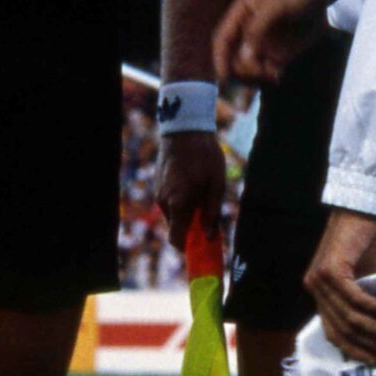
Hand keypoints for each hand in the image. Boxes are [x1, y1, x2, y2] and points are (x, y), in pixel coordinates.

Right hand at [155, 128, 225, 245]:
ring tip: (203, 192)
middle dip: (191, 226)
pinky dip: (181, 200)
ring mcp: (158, 191)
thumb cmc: (204, 156)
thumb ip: (212, 213)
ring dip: (187, 211)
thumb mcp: (216, 184)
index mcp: (178, 204)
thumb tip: (209, 237)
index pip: (176, 239)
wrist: (184, 128)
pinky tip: (194, 183)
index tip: (202, 245)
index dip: (188, 247)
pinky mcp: (158, 183)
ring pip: (173, 212)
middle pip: (177, 226)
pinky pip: (170, 200)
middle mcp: (164, 201)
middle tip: (209, 216)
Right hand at [213, 0, 330, 84]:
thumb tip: (244, 55)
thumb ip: (257, 28)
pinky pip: (268, 68)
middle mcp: (247, 30)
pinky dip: (270, 75)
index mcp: (240, 14)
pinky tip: (278, 74)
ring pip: (249, 65)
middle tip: (260, 70)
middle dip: (242, 67)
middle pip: (234, 56)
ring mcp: (263, 41)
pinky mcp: (278, 51)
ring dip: (256, 73)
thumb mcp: (275, 5)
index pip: (223, 38)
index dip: (220, 57)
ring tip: (272, 73)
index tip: (223, 77)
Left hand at [303, 210, 375, 363]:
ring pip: (350, 318)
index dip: (355, 349)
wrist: (362, 210)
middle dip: (373, 345)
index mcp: (320, 295)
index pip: (333, 333)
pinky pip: (354, 299)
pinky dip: (375, 310)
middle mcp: (314, 290)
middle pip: (343, 330)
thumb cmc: (366, 242)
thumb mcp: (367, 279)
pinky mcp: (329, 271)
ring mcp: (319, 281)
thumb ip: (367, 302)